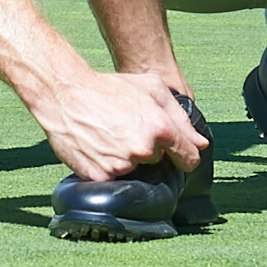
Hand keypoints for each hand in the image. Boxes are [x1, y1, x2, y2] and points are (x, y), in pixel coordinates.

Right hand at [28, 67, 209, 183]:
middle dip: (149, 151)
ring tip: (111, 137)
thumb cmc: (109, 88)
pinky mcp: (101, 176)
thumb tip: (201, 144)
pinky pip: (114, 179)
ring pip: (136, 171)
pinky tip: (99, 148)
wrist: (65, 94)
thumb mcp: (151, 88)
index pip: (188, 158)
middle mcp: (144, 150)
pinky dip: (108, 168)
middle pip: (158, 163)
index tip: (176, 154)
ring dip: (128, 159)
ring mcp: (122, 165)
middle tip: (128, 130)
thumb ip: (181, 117)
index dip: (183, 155)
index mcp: (161, 128)